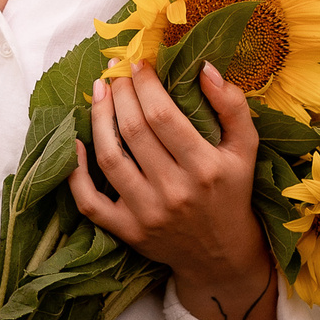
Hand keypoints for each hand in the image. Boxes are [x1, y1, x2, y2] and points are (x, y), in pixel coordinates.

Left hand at [69, 60, 263, 282]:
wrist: (222, 255)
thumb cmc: (232, 191)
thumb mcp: (245, 148)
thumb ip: (232, 106)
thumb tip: (204, 68)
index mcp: (205, 167)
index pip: (163, 116)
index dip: (144, 84)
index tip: (138, 64)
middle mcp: (175, 191)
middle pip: (133, 132)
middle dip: (121, 94)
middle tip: (115, 73)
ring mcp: (147, 214)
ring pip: (110, 159)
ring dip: (98, 119)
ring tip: (99, 93)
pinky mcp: (128, 232)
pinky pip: (90, 202)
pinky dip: (75, 173)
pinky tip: (74, 142)